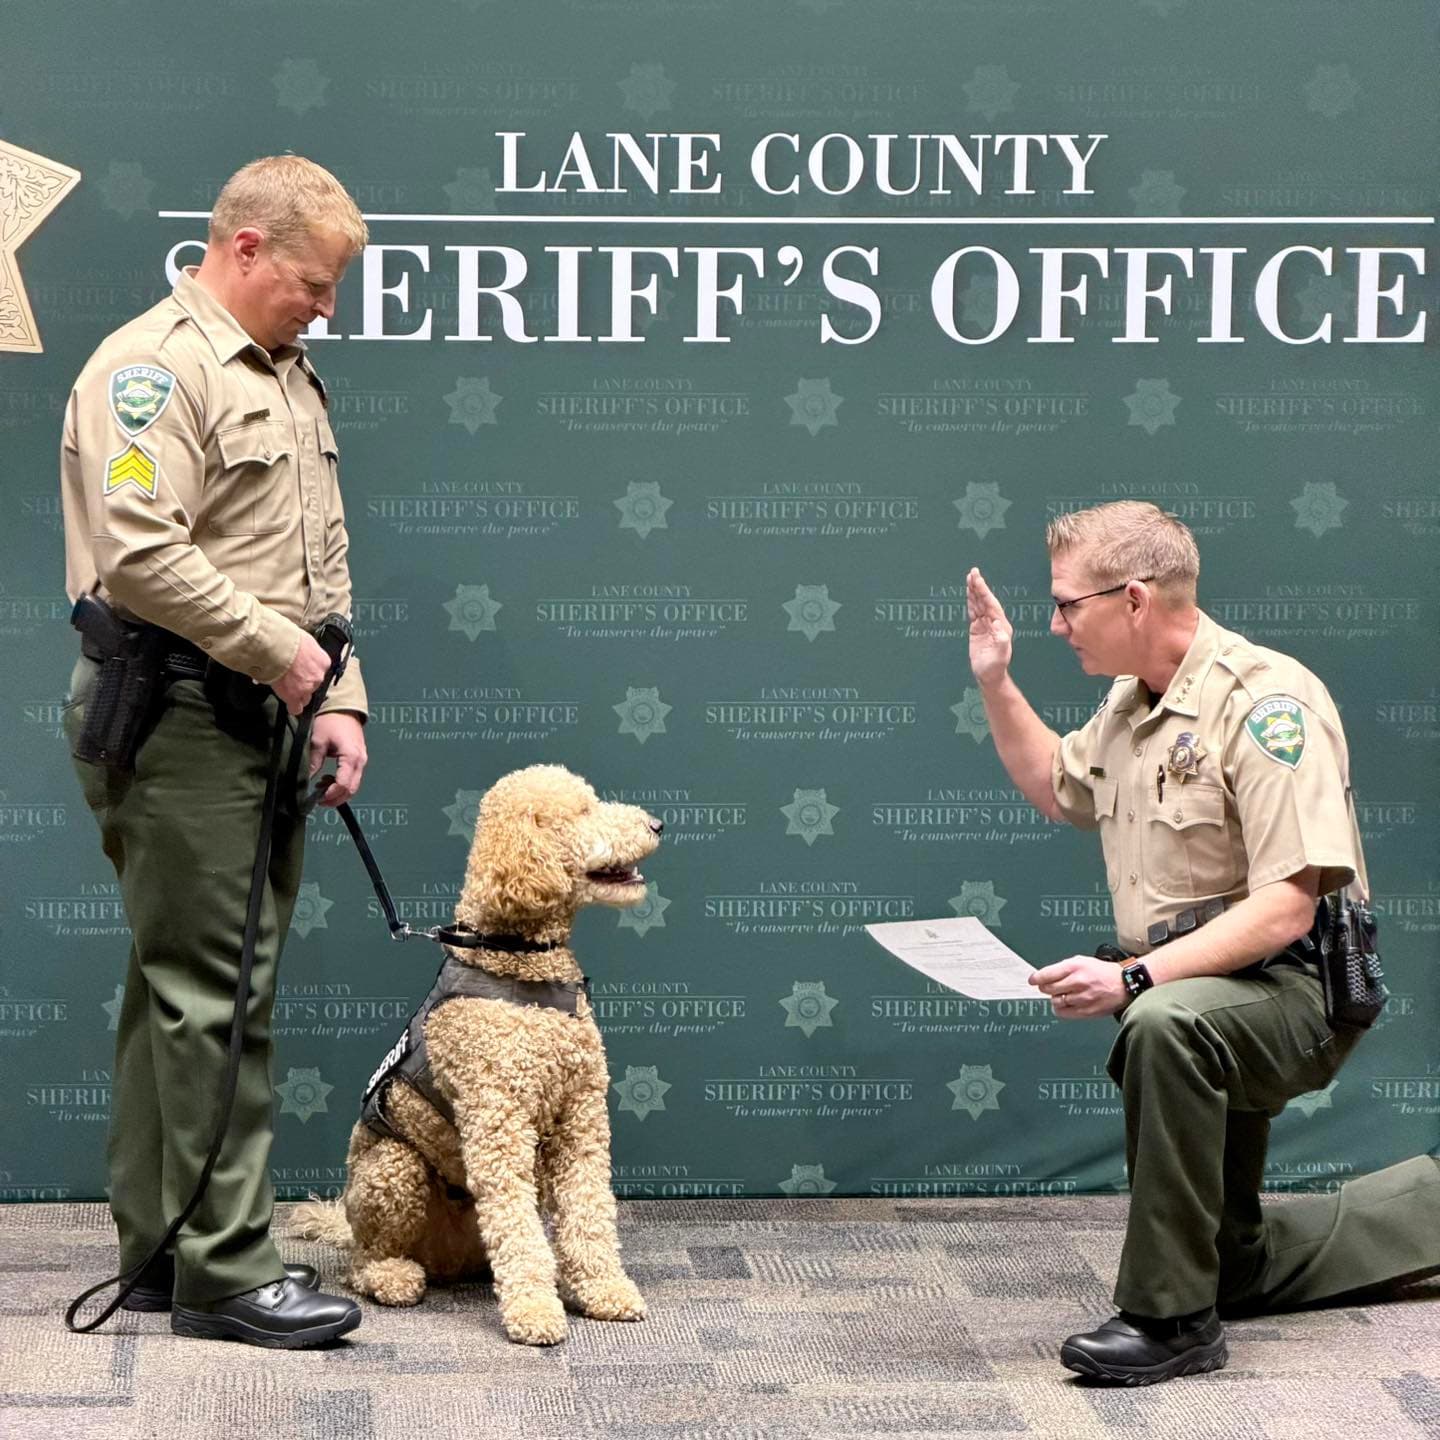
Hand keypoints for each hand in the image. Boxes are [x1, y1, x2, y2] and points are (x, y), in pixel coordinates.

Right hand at [271, 632, 331, 716]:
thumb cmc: (287, 638)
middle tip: (292, 678)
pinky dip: (293, 707)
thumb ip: (307, 651)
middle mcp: (318, 676)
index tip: (303, 670)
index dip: (309, 672)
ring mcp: (307, 688)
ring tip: (288, 689)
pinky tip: (291, 706)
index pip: (319, 671)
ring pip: (306, 697)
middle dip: (304, 683)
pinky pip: (296, 707)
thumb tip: (301, 652)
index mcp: (323, 661)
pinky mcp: (294, 696)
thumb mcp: (305, 641)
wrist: (276, 646)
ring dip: (298, 694)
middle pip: (314, 685)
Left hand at [308, 712, 366, 805]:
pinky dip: (342, 784)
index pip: (344, 784)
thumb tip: (305, 781)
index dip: (331, 794)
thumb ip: (314, 762)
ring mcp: (362, 761)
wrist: (342, 707)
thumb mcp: (317, 741)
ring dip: (338, 792)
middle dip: (336, 798)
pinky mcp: (359, 760)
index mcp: (351, 757)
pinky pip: (353, 778)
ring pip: (354, 786)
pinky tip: (328, 780)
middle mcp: (360, 761)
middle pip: (351, 789)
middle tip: (318, 800)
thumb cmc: (330, 721)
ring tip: (320, 788)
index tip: (317, 798)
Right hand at [967, 567, 1012, 687]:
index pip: (991, 604)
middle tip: (973, 572)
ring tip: (969, 577)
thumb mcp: (1000, 655)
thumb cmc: (995, 667)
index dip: (984, 592)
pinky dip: (970, 601)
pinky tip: (968, 593)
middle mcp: (995, 622)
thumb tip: (997, 623)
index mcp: (1001, 625)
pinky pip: (973, 611)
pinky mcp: (977, 629)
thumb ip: (1001, 639)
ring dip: (974, 591)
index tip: (978, 580)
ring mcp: (985, 624)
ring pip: (979, 604)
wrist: (989, 675)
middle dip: (979, 586)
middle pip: (985, 600)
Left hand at [1029, 955, 1127, 1018]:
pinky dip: (1061, 1009)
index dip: (1036, 978)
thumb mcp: (1082, 961)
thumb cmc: (1103, 972)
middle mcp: (1078, 982)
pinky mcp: (1087, 1011)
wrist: (1124, 984)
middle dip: (1046, 988)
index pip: (1047, 974)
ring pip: (1055, 1001)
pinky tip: (1066, 1005)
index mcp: (1075, 967)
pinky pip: (1064, 1013)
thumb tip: (1043, 976)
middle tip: (1050, 987)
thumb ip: (1062, 968)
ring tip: (1064, 994)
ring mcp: (1082, 997)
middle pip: (1048, 989)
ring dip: (1056, 998)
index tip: (1032, 980)